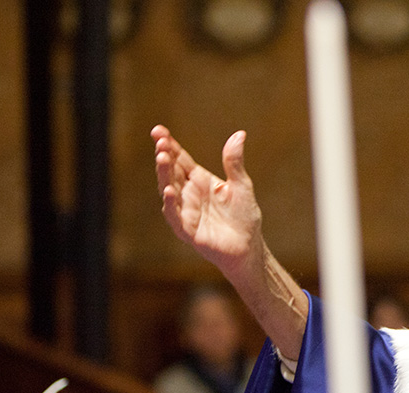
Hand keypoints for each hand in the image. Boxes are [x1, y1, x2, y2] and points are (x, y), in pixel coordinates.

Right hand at [152, 125, 263, 278]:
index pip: (180, 159)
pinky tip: (169, 191)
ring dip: (164, 175)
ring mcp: (185, 211)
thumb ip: (234, 162)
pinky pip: (175, 216)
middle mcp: (188, 194)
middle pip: (171, 171)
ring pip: (168, 190)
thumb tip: (240, 134)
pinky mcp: (187, 230)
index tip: (159, 130)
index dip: (169, 145)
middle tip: (160, 141)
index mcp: (199, 180)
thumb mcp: (241, 185)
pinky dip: (171, 204)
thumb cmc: (244, 216)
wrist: (249, 246)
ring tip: (162, 158)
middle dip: (164, 156)